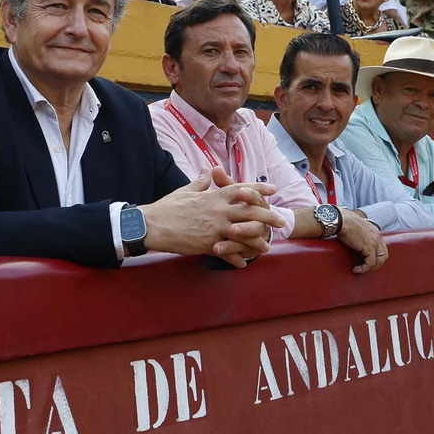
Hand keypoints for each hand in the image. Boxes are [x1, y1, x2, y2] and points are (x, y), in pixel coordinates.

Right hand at [142, 168, 285, 267]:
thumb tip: (207, 170)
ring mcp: (215, 228)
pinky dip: (236, 259)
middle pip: (250, 211)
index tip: (272, 188)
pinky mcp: (208, 243)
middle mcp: (218, 211)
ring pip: (244, 234)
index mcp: (213, 197)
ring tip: (267, 247)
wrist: (153, 225)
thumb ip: (200, 182)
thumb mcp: (185, 191)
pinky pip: (228, 253)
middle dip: (268, 215)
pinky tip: (243, 264)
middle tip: (280, 220)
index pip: (241, 189)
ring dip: (257, 241)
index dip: (258, 188)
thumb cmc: (167, 207)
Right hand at [337, 212, 387, 273]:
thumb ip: (361, 233)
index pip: (382, 248)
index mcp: (376, 231)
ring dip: (370, 268)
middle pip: (384, 256)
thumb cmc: (344, 222)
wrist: (341, 220)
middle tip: (366, 268)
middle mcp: (378, 236)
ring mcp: (375, 242)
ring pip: (379, 261)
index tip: (368, 261)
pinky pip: (370, 263)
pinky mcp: (369, 248)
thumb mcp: (357, 227)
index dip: (377, 257)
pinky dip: (364, 268)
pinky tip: (357, 269)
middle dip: (376, 264)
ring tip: (361, 269)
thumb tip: (356, 239)